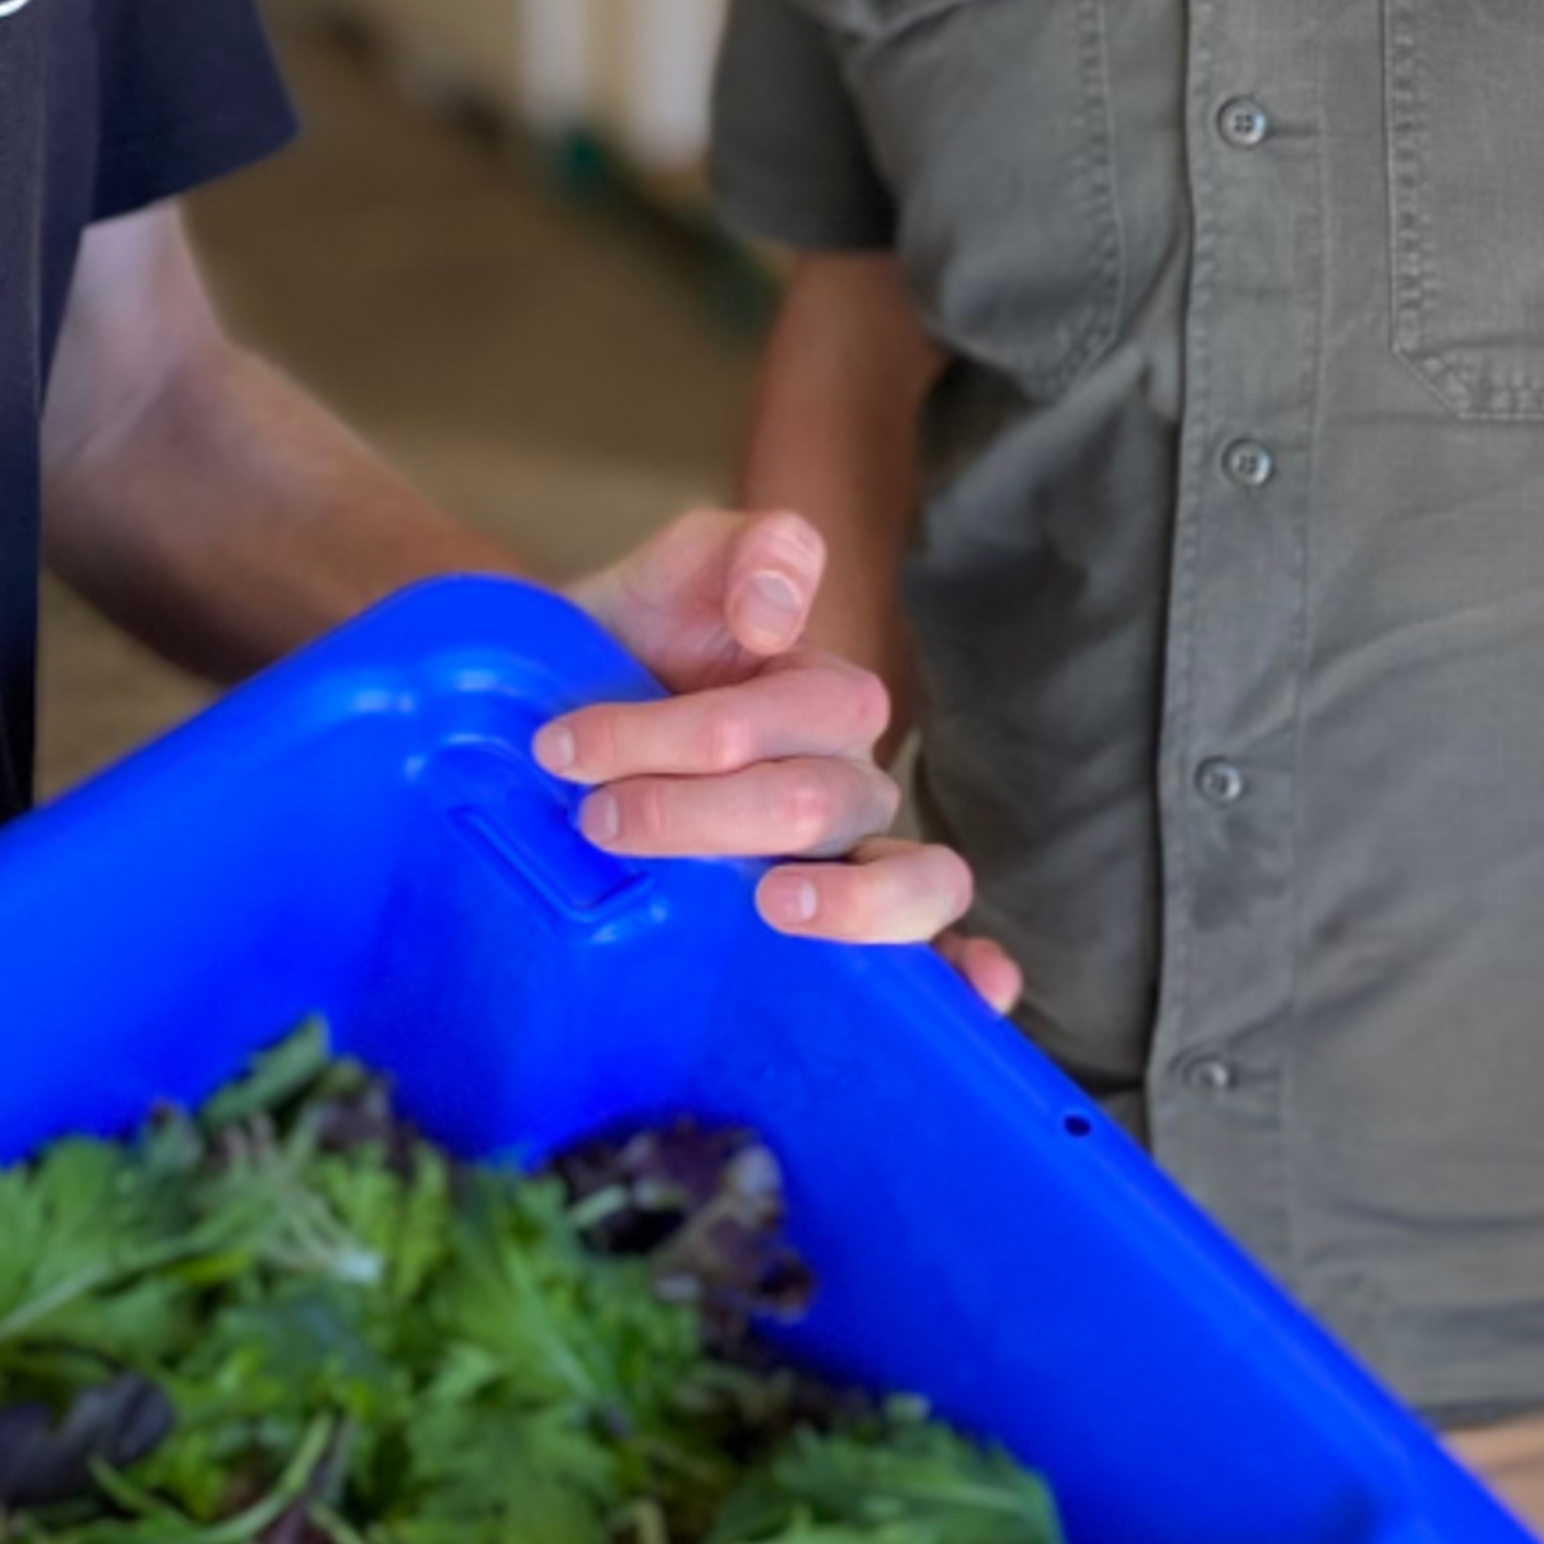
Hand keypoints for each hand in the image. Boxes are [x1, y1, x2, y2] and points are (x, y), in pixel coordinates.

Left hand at [543, 506, 1020, 1014]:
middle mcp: (847, 778)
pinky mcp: (833, 921)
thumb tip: (775, 619)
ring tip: (767, 903)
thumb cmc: (635, 645)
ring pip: (903, 878)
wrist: (563, 723)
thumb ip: (747, 552)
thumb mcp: (679, 568)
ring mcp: (851, 857)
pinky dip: (967, 969)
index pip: (808, 711)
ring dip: (843, 900)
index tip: (568, 750)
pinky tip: (981, 990)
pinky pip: (937, 947)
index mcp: (821, 698)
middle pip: (821, 802)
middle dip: (700, 811)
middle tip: (598, 818)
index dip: (691, 733)